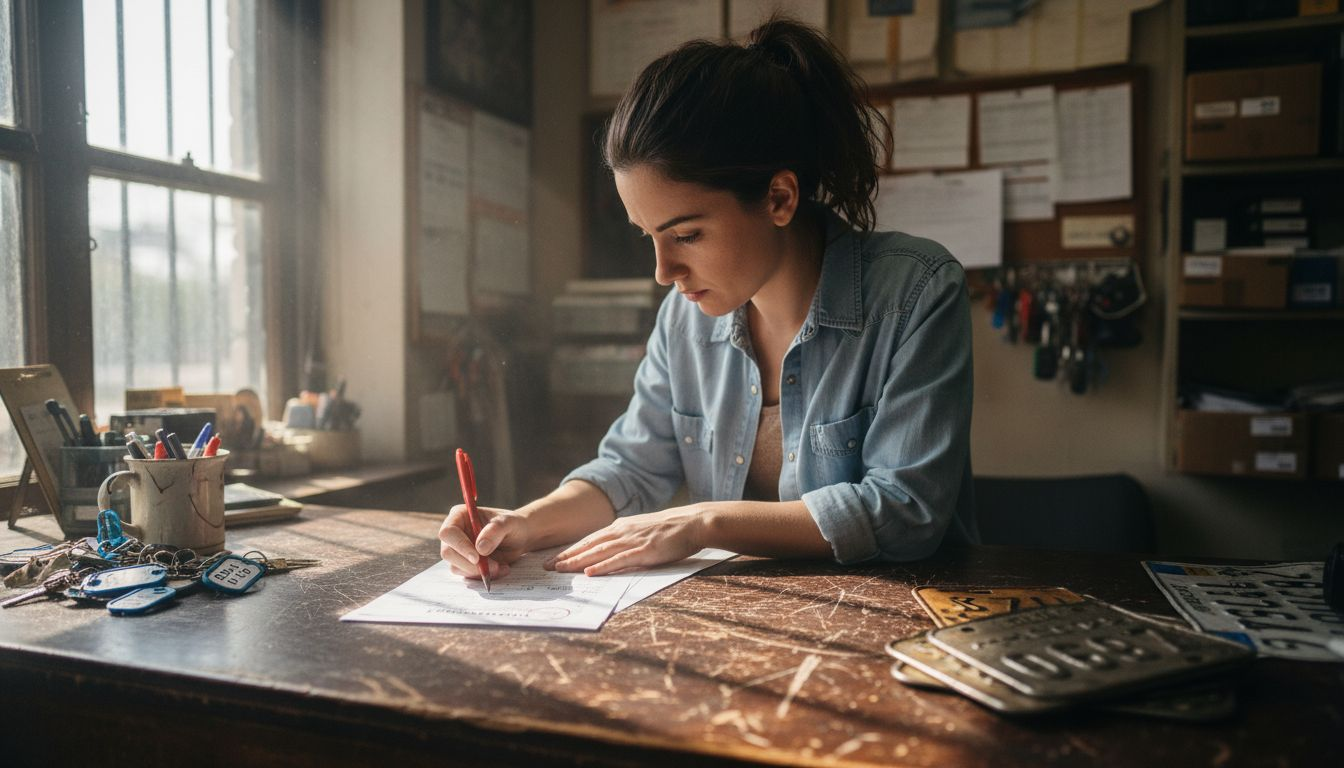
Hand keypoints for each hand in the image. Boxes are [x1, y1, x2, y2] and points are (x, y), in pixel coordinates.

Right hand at [438, 505, 531, 580]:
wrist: (519, 537)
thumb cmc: (512, 525)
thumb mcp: (509, 523)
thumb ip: (495, 530)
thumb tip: (480, 548)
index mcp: (459, 516)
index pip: (448, 533)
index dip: (460, 546)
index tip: (477, 558)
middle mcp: (454, 533)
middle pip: (448, 552)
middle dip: (470, 564)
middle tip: (494, 566)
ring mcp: (457, 549)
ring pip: (456, 566)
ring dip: (479, 571)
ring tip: (501, 566)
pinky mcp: (463, 563)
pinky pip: (466, 574)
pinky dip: (482, 576)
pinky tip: (500, 569)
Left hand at [545, 505, 706, 575]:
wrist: (692, 522)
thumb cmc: (670, 529)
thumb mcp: (642, 530)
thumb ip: (626, 539)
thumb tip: (611, 551)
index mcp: (621, 527)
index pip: (590, 540)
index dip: (571, 550)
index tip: (554, 559)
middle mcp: (622, 532)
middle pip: (588, 545)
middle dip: (566, 556)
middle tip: (547, 567)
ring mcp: (632, 541)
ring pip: (598, 552)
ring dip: (577, 561)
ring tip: (560, 570)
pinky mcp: (644, 551)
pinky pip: (619, 560)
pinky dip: (602, 566)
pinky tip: (589, 572)